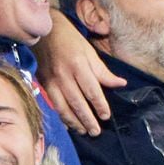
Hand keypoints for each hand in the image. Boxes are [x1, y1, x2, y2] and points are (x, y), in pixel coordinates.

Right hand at [33, 10, 126, 135]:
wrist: (43, 32)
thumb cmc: (69, 40)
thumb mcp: (89, 51)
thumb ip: (103, 71)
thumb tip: (120, 84)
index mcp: (78, 65)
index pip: (92, 90)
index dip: (99, 105)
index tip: (106, 116)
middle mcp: (64, 76)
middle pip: (78, 103)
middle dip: (87, 119)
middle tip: (96, 132)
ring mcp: (52, 82)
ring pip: (64, 108)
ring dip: (74, 122)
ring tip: (84, 132)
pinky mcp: (44, 85)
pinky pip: (54, 105)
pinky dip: (62, 116)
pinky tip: (69, 124)